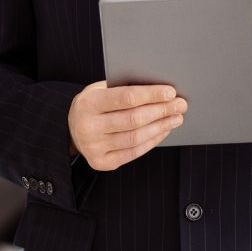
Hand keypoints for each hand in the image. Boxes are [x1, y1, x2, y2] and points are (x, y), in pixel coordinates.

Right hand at [68, 81, 186, 170]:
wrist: (71, 128)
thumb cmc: (94, 104)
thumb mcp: (100, 89)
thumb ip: (124, 88)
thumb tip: (160, 89)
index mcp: (88, 103)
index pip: (126, 97)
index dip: (151, 95)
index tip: (171, 92)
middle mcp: (88, 127)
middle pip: (134, 119)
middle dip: (162, 111)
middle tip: (180, 105)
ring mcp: (94, 147)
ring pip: (136, 137)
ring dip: (161, 127)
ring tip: (176, 118)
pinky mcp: (101, 162)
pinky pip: (133, 152)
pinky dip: (152, 140)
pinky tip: (163, 130)